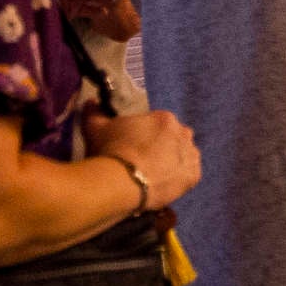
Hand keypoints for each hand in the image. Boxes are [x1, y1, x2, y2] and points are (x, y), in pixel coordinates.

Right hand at [88, 108, 202, 208]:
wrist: (121, 183)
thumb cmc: (110, 151)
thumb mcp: (96, 128)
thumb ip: (95, 112)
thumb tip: (91, 102)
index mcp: (164, 118)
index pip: (159, 123)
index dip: (146, 135)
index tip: (135, 145)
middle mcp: (184, 133)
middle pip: (175, 138)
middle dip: (163, 146)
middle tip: (144, 160)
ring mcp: (191, 156)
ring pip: (184, 156)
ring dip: (174, 161)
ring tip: (154, 174)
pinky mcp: (194, 177)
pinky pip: (190, 175)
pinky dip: (180, 178)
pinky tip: (164, 183)